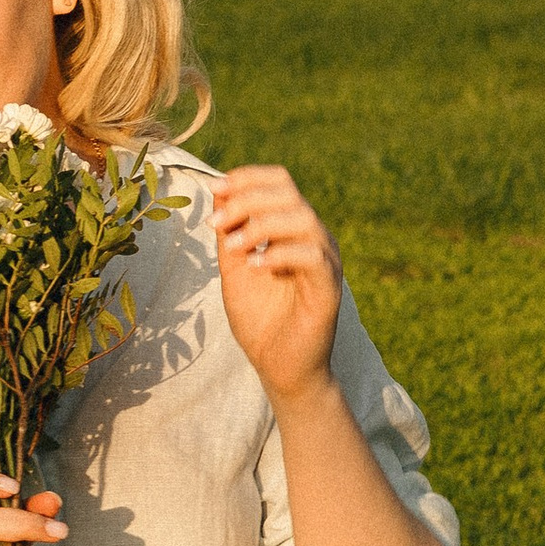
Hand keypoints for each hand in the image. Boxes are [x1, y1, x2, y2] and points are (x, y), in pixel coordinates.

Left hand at [214, 165, 343, 410]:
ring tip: (233, 248)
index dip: (247, 178)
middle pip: (289, 193)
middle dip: (247, 200)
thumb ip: (230, 232)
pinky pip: (313, 256)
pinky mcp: (329, 287)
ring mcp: (325, 261)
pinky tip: (255, 267)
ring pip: (303, 218)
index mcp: (292, 228)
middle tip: (216, 224)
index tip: (215, 189)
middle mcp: (313, 237)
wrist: (280, 367)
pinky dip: (281, 255)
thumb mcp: (234, 268)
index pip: (279, 182)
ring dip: (261, 226)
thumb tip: (218, 191)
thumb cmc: (260, 319)